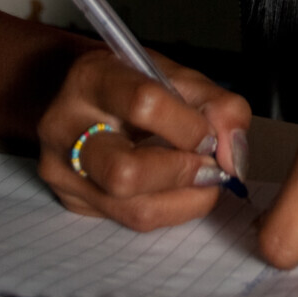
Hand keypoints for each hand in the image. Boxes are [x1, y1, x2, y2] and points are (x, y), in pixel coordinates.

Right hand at [37, 47, 250, 229]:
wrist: (76, 94)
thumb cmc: (132, 82)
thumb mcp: (176, 75)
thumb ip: (217, 106)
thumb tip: (234, 157)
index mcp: (93, 78)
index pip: (144, 104)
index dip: (189, 126)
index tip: (210, 134)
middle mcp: (65, 126)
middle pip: (126, 172)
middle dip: (183, 173)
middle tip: (209, 164)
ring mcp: (63, 170)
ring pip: (132, 208)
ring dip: (185, 198)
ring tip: (201, 178)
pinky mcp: (73, 201)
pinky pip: (131, 221)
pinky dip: (170, 208)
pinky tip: (177, 187)